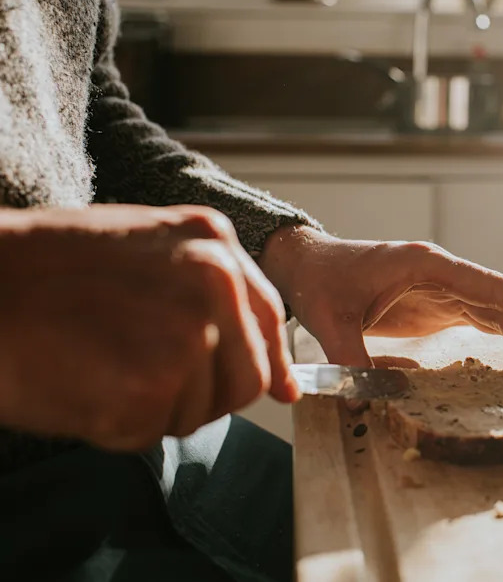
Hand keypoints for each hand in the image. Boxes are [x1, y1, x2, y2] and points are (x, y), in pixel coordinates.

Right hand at [0, 205, 296, 450]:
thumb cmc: (45, 269)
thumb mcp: (146, 252)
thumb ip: (218, 301)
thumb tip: (284, 384)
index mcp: (215, 243)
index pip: (269, 320)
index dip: (266, 360)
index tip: (273, 388)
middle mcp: (214, 284)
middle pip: (248, 377)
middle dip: (208, 392)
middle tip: (148, 379)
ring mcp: (186, 336)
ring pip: (204, 410)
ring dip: (160, 408)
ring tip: (103, 368)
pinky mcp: (150, 389)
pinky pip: (155, 432)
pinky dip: (121, 426)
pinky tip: (84, 386)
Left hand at [259, 227, 502, 373]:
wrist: (308, 266)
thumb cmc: (320, 283)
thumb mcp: (328, 320)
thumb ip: (351, 357)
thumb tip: (368, 400)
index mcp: (424, 265)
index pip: (487, 284)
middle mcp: (443, 273)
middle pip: (502, 301)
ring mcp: (444, 288)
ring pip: (499, 311)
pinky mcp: (439, 305)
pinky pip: (483, 319)